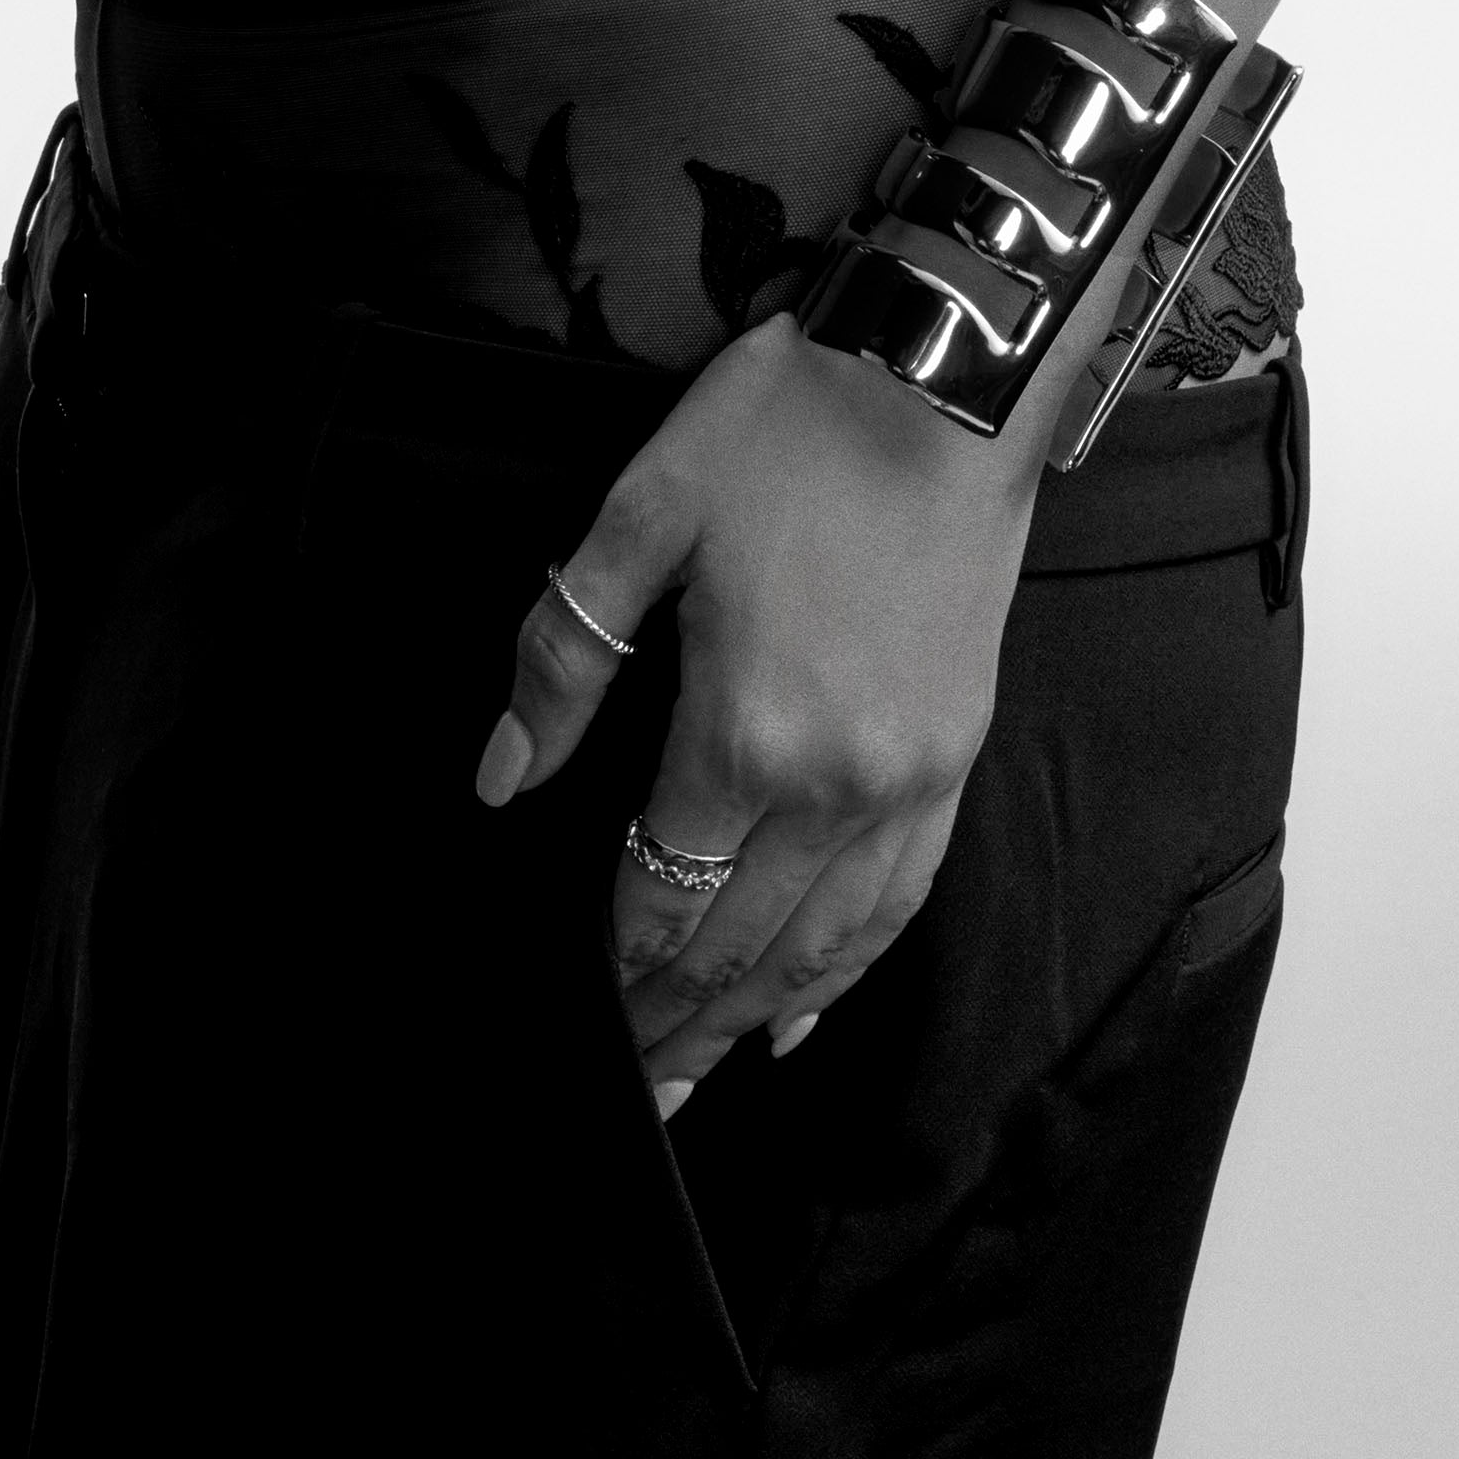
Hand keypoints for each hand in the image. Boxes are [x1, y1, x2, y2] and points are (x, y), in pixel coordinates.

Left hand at [473, 310, 1041, 1105]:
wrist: (945, 371)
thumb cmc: (788, 426)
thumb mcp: (645, 514)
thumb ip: (565, 656)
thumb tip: (504, 777)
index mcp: (743, 730)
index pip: (660, 894)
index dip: (615, 970)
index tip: (581, 1025)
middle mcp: (833, 783)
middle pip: (737, 945)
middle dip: (672, 1022)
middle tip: (627, 1087)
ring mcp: (906, 779)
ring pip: (821, 945)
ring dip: (751, 1017)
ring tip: (696, 1072)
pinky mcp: (955, 755)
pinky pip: (900, 899)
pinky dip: (848, 968)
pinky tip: (806, 1008)